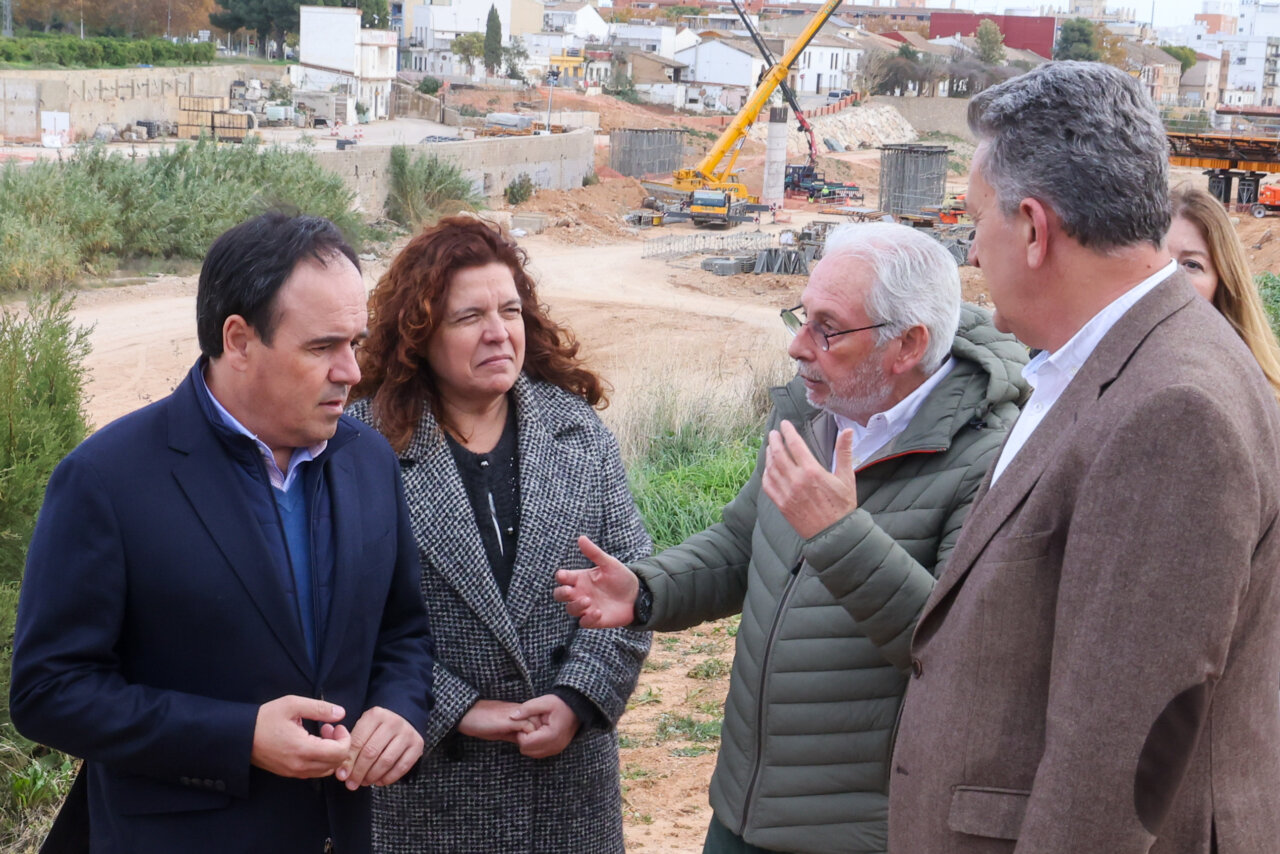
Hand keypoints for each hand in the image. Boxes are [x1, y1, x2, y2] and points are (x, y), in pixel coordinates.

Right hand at [250, 695, 350, 778]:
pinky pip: (315, 772)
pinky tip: (312, 743)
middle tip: (329, 728)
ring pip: (327, 770)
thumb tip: (341, 713)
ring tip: (321, 735)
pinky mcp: (290, 773)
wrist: (240, 737)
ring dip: (330, 753)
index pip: (339, 753)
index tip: (337, 726)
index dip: (345, 738)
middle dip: (339, 745)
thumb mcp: (292, 705)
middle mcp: (300, 765)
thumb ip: (319, 708)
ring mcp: (295, 772)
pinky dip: (321, 760)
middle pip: (336, 763)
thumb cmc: (265, 719)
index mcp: (303, 749)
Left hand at [335, 706, 424, 789]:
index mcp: (375, 715)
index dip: (348, 762)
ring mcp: (407, 733)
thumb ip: (349, 747)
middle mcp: (393, 721)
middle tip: (351, 784)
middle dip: (359, 772)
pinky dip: (388, 778)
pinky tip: (379, 781)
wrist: (402, 720)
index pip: (358, 741)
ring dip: (372, 777)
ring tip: (364, 782)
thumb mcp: (361, 730)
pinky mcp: (418, 745)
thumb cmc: (376, 730)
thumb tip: (342, 773)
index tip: (341, 776)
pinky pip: (402, 767)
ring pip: (386, 761)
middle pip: (371, 752)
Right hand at [457, 699, 536, 743]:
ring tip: (529, 747)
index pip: (538, 718)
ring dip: (536, 736)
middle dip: (541, 734)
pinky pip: (528, 727)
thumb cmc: (480, 722)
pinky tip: (522, 745)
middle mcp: (519, 710)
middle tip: (535, 747)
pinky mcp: (510, 720)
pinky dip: (529, 737)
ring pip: (537, 723)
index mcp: (517, 711)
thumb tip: (524, 742)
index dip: (540, 731)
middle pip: (541, 720)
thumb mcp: (501, 729)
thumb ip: (514, 732)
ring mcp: (515, 714)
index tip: (536, 743)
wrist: (466, 715)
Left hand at [511, 694, 580, 758]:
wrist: (577, 708)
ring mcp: (556, 750)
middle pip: (527, 750)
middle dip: (523, 738)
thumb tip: (511, 717)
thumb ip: (527, 709)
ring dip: (529, 743)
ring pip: (532, 753)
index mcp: (551, 735)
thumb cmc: (560, 704)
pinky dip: (535, 745)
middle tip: (528, 725)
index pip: (525, 743)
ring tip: (533, 729)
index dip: (521, 732)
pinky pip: (539, 753)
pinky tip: (538, 733)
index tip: (525, 722)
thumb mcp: (544, 702)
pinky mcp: (556, 750)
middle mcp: (554, 746)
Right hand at [552, 536, 639, 627]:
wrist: (637, 596)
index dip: (561, 577)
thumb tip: (581, 538)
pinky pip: (584, 622)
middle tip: (570, 591)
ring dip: (576, 606)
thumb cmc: (621, 578)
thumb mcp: (609, 563)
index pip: (564, 578)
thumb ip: (594, 553)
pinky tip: (598, 612)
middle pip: (560, 595)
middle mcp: (580, 592)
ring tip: (588, 600)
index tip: (563, 576)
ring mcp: (586, 607)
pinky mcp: (594, 620)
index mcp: (581, 578)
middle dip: (561, 593)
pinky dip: (588, 618)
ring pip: (571, 609)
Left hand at [762, 420, 858, 539]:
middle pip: (779, 454)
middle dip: (774, 440)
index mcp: (812, 472)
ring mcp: (786, 493)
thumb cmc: (843, 506)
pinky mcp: (781, 505)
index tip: (784, 424)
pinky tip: (768, 469)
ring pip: (771, 468)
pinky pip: (768, 486)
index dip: (788, 432)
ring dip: (769, 455)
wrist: (835, 535)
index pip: (795, 445)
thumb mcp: (846, 478)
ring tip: (769, 447)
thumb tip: (848, 431)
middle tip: (773, 433)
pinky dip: (766, 474)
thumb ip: (844, 452)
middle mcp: (796, 481)